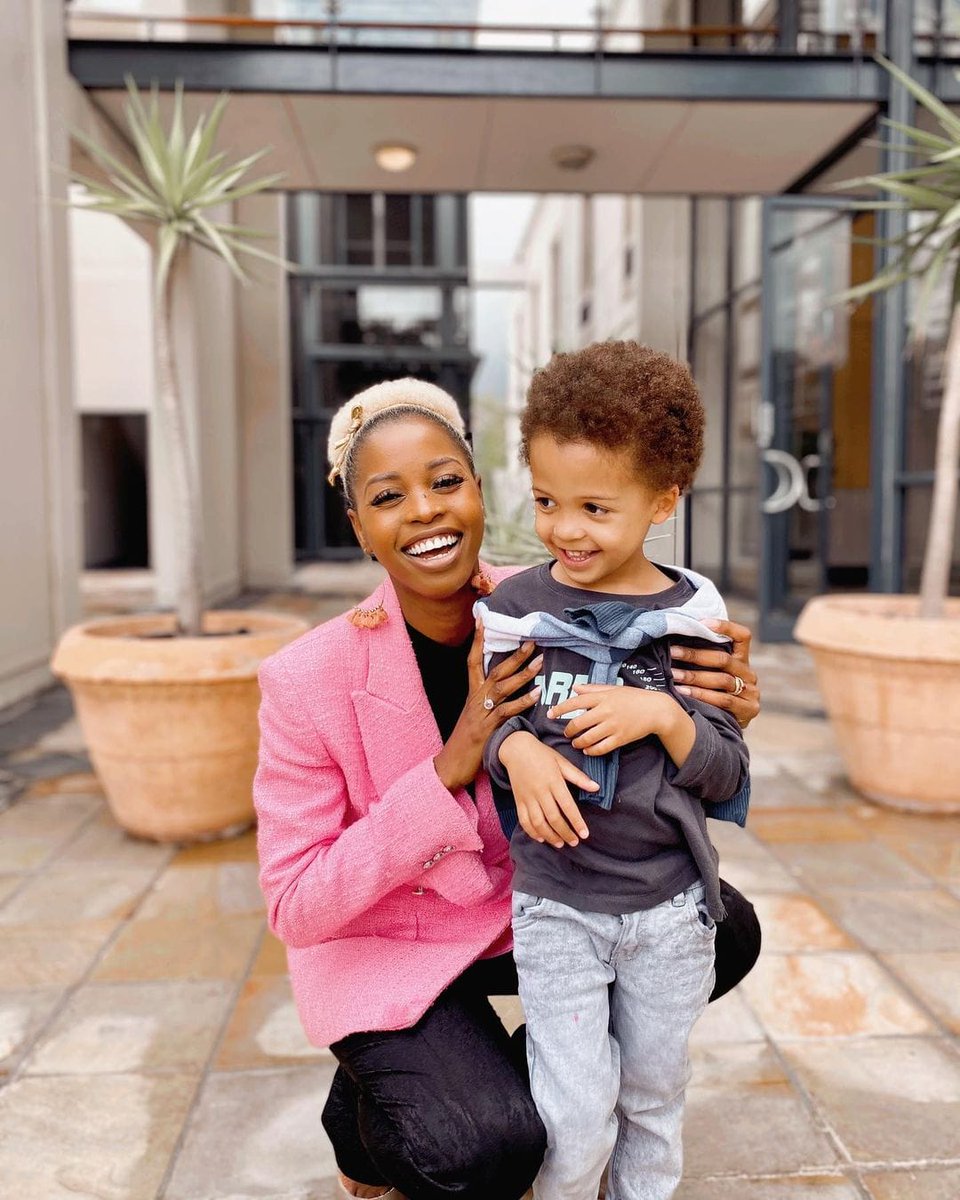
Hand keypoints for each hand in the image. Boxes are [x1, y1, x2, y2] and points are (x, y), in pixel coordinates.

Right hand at [433, 624, 542, 792]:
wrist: (450, 765)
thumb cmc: (466, 743)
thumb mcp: (476, 718)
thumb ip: (489, 704)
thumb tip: (506, 693)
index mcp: (472, 694)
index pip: (473, 660)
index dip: (477, 639)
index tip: (482, 619)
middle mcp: (475, 699)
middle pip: (495, 670)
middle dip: (514, 655)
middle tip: (532, 641)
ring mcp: (480, 713)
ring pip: (502, 687)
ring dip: (523, 673)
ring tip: (539, 661)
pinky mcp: (487, 728)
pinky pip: (506, 711)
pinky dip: (522, 701)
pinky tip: (537, 694)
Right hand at [498, 731, 597, 848]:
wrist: (516, 749)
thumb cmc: (542, 755)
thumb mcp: (562, 761)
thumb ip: (578, 776)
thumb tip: (596, 787)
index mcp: (553, 781)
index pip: (567, 806)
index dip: (576, 822)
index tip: (584, 834)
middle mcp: (540, 791)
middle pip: (553, 818)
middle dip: (565, 833)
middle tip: (575, 842)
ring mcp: (527, 798)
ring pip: (538, 822)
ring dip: (550, 836)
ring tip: (560, 843)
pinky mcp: (518, 801)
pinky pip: (524, 820)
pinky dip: (532, 832)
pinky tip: (541, 838)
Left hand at [548, 685, 682, 755]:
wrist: (656, 710)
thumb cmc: (634, 697)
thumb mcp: (613, 688)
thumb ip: (592, 689)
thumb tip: (574, 688)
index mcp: (602, 697)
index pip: (575, 702)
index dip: (560, 709)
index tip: (550, 714)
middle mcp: (606, 711)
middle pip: (578, 723)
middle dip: (568, 730)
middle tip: (566, 733)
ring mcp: (613, 726)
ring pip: (587, 738)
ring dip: (578, 742)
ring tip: (576, 743)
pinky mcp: (620, 738)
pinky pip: (601, 748)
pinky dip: (591, 750)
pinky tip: (587, 750)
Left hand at [670, 618, 759, 728]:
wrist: (727, 726)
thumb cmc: (712, 694)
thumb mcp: (712, 673)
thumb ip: (703, 658)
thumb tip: (674, 638)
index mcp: (742, 659)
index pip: (743, 637)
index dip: (725, 627)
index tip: (702, 622)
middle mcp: (750, 674)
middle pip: (724, 659)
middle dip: (694, 655)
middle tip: (672, 652)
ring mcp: (752, 692)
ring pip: (722, 679)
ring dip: (694, 677)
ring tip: (672, 674)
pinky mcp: (749, 710)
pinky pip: (723, 700)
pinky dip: (701, 695)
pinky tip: (682, 692)